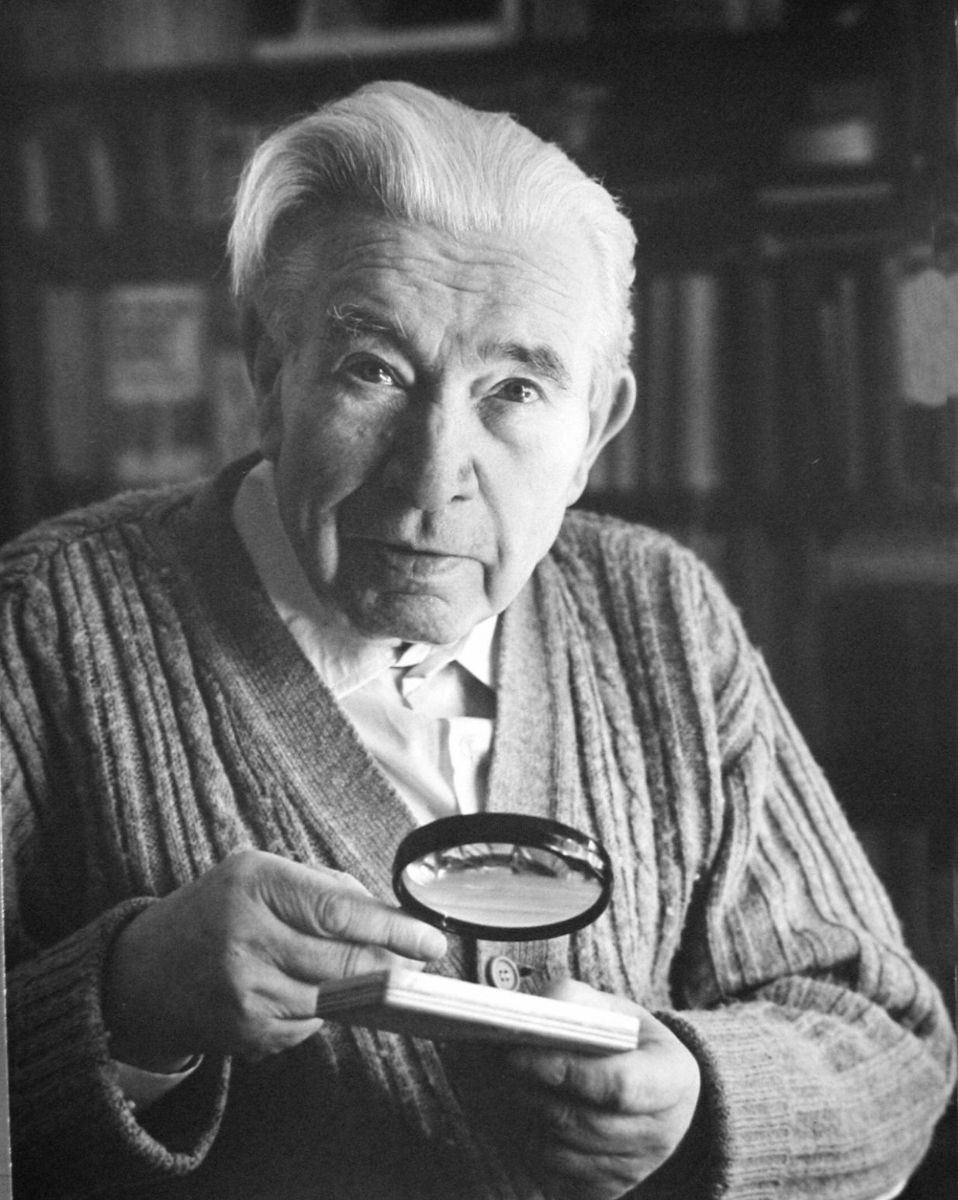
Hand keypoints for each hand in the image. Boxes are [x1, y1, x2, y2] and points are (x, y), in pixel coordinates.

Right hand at [103, 849, 446, 1069]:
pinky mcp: (245, 1032)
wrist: (145, 971)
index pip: (339, 911)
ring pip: (333, 996)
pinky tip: (321, 993)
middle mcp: (245, 937)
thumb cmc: (216, 910)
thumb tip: (387, 915)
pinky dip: (325, 1008)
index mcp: (254, 884)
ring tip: (384, 976)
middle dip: (392, 964)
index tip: (430, 939)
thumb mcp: (261, 873)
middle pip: (343, 961)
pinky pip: (310, 1023)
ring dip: (365, 989)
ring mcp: (243, 991)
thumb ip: (324, 886)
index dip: (393, 929)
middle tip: (421, 962)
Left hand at [453, 979, 700, 1199]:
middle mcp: (661, 1133)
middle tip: (493, 1064)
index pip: (616, 1086)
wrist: (660, 1092)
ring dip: (520, 1118)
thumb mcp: (615, 1009)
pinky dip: (526, 1143)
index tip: (516, 1052)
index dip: (563, 1071)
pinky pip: (554, 1173)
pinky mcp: (608, 1190)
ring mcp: (636, 1169)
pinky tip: (515, 1111)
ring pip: (560, 1151)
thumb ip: (576, 1001)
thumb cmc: (630, 1042)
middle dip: (529, 1092)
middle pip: (581, 1122)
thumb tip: (534, 1012)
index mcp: (673, 1079)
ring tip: (498, 1085)